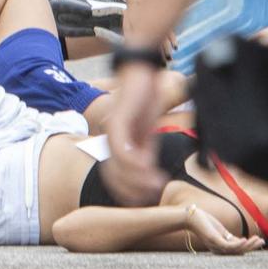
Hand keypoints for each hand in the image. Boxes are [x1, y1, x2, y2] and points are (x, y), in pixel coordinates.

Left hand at [98, 65, 171, 205]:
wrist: (140, 70)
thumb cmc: (146, 98)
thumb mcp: (148, 129)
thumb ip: (145, 149)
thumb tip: (149, 172)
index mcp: (118, 143)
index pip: (114, 176)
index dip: (128, 191)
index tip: (147, 198)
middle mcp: (111, 139)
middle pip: (112, 175)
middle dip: (131, 190)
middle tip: (150, 196)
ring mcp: (112, 130)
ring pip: (117, 165)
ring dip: (136, 179)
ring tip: (156, 185)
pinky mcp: (118, 120)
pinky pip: (121, 147)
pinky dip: (134, 161)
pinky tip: (149, 167)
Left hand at [187, 204, 263, 254]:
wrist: (189, 217)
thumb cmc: (204, 223)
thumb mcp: (220, 231)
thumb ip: (230, 237)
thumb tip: (244, 241)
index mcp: (221, 248)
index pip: (238, 249)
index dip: (250, 247)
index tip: (261, 242)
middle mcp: (219, 250)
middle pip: (239, 251)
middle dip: (252, 247)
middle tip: (262, 242)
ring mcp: (216, 246)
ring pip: (236, 249)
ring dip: (248, 245)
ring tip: (258, 240)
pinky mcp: (214, 240)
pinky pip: (228, 245)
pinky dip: (238, 243)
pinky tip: (245, 239)